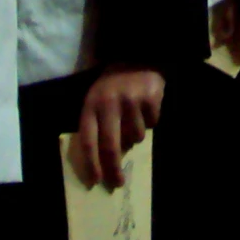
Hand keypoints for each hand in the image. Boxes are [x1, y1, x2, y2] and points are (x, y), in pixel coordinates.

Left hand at [76, 67, 164, 188]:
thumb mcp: (96, 101)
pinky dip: (150, 120)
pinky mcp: (150, 98)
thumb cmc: (111, 86)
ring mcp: (130, 101)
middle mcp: (109, 104)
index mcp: (91, 106)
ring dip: (135, 135)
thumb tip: (103, 162)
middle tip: (118, 182)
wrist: (135, 56)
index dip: (92, 163)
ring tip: (133, 118)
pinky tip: (144, 107)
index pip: (88, 141)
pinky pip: (152, 123)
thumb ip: (96, 125)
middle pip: (110, 146)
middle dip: (113, 168)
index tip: (96, 181)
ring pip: (135, 137)